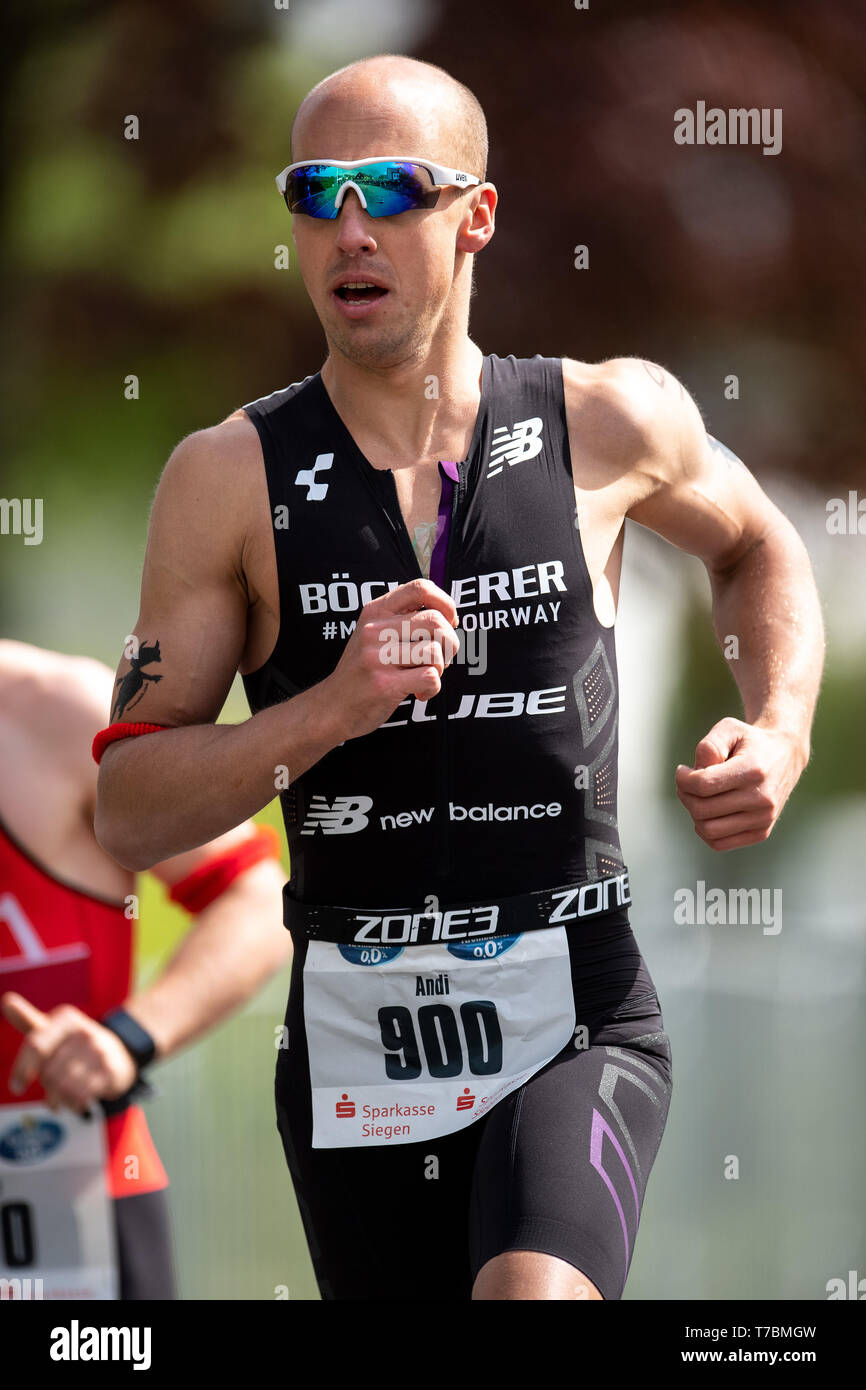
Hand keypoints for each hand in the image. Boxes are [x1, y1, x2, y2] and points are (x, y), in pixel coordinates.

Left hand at [1, 992, 137, 1112]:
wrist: (120, 1054)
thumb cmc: (75, 1044)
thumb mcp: (53, 1029)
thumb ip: (27, 1018)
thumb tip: (6, 999)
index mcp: (67, 1019)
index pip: (36, 1045)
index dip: (22, 1069)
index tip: (16, 1087)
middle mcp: (84, 1031)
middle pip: (48, 1071)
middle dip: (46, 1085)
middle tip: (53, 1086)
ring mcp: (99, 1051)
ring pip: (63, 1087)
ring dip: (59, 1098)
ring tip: (63, 1095)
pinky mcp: (110, 1071)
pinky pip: (81, 1096)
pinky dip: (74, 1103)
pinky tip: (77, 1100)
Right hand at [318, 577, 460, 741]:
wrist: (332, 706)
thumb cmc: (363, 671)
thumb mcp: (374, 635)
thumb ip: (404, 621)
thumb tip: (451, 618)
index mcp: (375, 611)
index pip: (420, 588)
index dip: (445, 603)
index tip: (449, 622)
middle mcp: (375, 630)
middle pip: (435, 621)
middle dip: (450, 643)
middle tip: (441, 659)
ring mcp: (378, 657)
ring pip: (435, 650)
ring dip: (441, 667)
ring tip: (426, 676)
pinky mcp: (384, 683)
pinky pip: (430, 677)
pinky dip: (433, 688)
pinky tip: (419, 693)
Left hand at [675, 717, 805, 850]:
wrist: (785, 756)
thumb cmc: (750, 742)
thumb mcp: (729, 728)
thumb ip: (709, 745)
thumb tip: (696, 773)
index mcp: (753, 770)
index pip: (703, 785)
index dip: (683, 779)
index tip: (683, 770)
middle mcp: (762, 798)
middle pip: (702, 809)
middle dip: (685, 794)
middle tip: (687, 783)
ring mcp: (764, 819)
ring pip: (708, 830)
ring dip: (693, 813)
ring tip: (697, 797)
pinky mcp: (762, 832)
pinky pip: (719, 843)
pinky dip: (705, 830)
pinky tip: (708, 812)